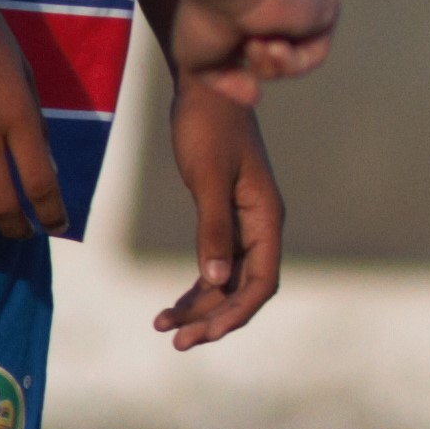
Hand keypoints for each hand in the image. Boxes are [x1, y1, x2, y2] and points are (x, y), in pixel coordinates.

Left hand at [152, 81, 285, 348]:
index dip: (236, 313)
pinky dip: (196, 287)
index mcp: (266, 217)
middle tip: (176, 342)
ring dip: (200, 307)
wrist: (207, 86)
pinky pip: (215, 264)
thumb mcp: (207, 178)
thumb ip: (213, 229)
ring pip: (228, 281)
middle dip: (213, 318)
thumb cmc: (208, 127)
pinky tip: (170, 306)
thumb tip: (215, 282)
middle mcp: (260, 225)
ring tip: (163, 328)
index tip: (204, 334)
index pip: (261, 281)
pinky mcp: (224, 215)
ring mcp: (244, 223)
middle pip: (244, 288)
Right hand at [163, 0, 337, 109]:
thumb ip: (226, 81)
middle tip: (244, 44)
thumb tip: (256, 97)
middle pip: (276, 58)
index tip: (230, 49)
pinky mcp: (328, 3)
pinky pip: (315, 55)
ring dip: (272, 66)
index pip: (257, 48)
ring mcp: (305, 4)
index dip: (243, 64)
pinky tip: (275, 43)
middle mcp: (281, 2)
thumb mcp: (201, 59)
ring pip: (294, 59)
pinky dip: (292, 62)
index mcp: (254, 7)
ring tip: (256, 42)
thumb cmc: (206, 11)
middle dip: (259, 66)